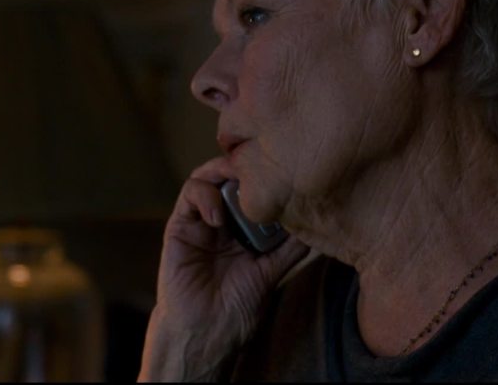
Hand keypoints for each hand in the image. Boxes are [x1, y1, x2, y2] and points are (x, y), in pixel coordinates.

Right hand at [138, 156, 309, 381]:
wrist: (205, 335)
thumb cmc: (236, 312)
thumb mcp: (271, 273)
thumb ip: (289, 248)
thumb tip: (318, 225)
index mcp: (244, 231)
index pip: (254, 191)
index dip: (266, 177)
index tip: (286, 171)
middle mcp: (222, 221)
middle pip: (231, 178)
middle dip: (247, 166)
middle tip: (263, 163)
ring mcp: (200, 221)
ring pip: (209, 177)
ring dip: (224, 172)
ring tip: (241, 181)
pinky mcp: (179, 224)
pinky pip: (190, 193)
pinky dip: (205, 195)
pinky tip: (218, 217)